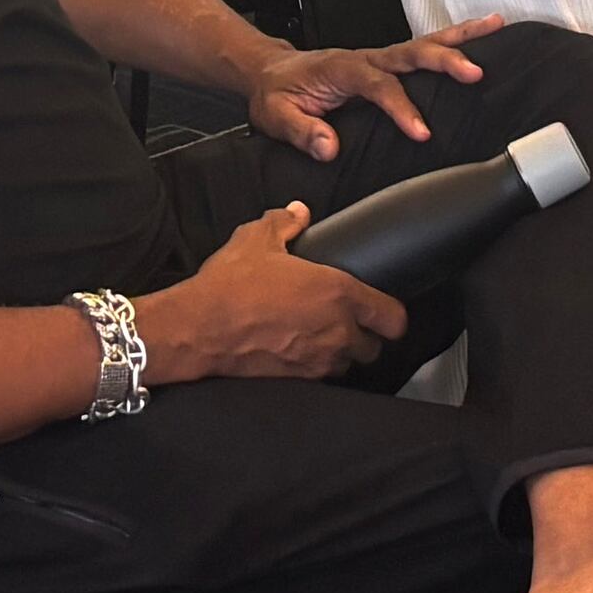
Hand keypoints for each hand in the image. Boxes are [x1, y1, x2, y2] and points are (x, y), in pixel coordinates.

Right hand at [138, 204, 401, 382]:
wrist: (199, 329)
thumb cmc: (231, 285)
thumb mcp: (256, 239)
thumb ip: (284, 222)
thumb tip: (298, 212)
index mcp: (339, 293)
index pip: (393, 318)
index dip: (391, 316)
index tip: (381, 310)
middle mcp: (337, 331)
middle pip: (374, 348)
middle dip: (365, 336)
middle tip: (347, 321)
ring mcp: (318, 360)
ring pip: (348, 365)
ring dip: (341, 353)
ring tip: (321, 335)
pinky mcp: (298, 380)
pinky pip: (321, 376)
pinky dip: (315, 366)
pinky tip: (296, 349)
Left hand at [248, 17, 496, 162]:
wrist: (270, 73)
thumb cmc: (277, 94)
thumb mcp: (277, 117)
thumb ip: (302, 131)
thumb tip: (329, 147)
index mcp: (341, 70)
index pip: (377, 86)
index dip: (401, 107)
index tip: (422, 132)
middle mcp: (365, 58)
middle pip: (410, 52)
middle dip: (443, 60)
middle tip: (474, 72)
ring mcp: (378, 57)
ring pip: (423, 43)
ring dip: (460, 36)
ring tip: (496, 26)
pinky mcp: (386, 62)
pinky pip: (422, 49)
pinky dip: (453, 40)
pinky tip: (481, 34)